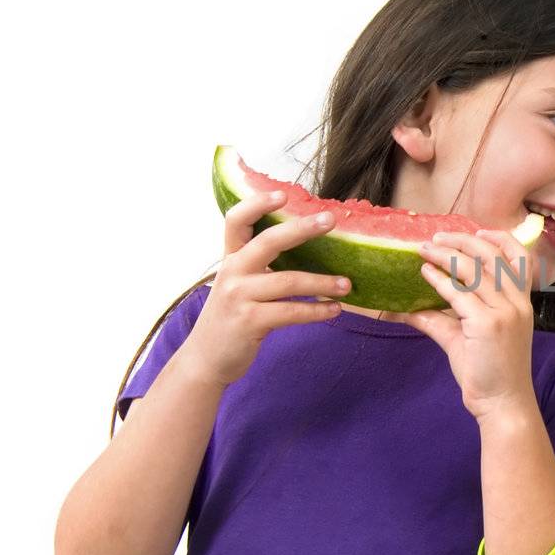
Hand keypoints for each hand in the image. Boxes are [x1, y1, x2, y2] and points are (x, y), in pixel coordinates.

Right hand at [177, 190, 350, 386]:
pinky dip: (317, 310)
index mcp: (231, 258)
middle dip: (301, 229)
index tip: (283, 194)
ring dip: (323, 282)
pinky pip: (291, 311)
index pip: (236, 221)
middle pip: (268, 242)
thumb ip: (259, 264)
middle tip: (331, 220)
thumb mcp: (238, 284)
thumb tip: (304, 244)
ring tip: (347, 284)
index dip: (257, 204)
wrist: (206, 359)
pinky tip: (334, 309)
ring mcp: (239, 297)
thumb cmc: (231, 317)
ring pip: (288, 281)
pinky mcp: (249, 322)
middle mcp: (232, 272)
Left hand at [404, 228, 537, 420]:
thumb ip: (442, 318)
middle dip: (464, 241)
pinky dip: (440, 280)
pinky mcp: (487, 324)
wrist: (502, 403)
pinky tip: (426, 274)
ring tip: (425, 250)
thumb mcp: (468, 338)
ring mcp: (504, 313)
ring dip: (446, 255)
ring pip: (474, 270)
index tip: (478, 231)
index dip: (501, 239)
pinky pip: (459, 293)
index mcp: (522, 303)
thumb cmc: (489, 372)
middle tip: (437, 238)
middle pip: (493, 256)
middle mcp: (517, 304)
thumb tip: (407, 309)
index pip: (520, 259)